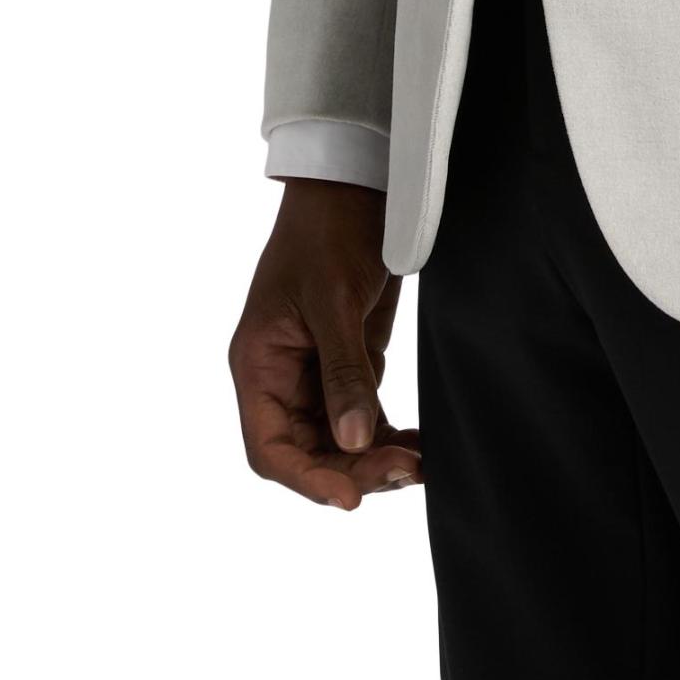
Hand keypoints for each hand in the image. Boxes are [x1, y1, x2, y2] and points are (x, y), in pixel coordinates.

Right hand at [229, 179, 421, 509]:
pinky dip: (388, 436)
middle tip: (406, 472)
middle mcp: (282, 376)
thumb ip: (343, 372)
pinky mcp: (350, 361)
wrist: (356, 181)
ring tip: (420, 465)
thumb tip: (354, 443)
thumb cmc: (329, 229)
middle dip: (352, 470)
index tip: (350, 498)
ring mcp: (316, 371)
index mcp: (258, 364)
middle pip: (308, 450)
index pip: (270, 446)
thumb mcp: (332, 300)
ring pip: (339, 440)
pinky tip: (421, 447)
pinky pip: (363, 415)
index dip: (306, 478)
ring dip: (374, 459)